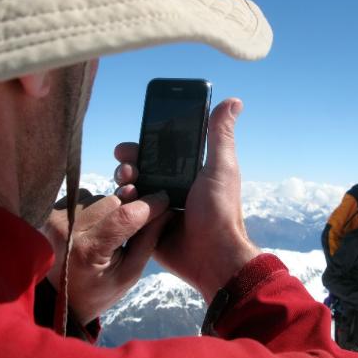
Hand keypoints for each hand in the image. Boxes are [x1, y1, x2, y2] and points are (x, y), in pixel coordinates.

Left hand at [41, 191, 171, 323]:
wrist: (58, 299)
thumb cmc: (98, 291)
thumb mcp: (129, 273)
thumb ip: (148, 239)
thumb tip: (166, 209)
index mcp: (89, 250)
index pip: (126, 216)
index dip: (150, 204)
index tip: (164, 199)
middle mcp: (68, 229)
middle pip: (113, 201)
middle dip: (128, 210)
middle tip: (127, 231)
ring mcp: (56, 218)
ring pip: (99, 197)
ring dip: (110, 210)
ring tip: (106, 235)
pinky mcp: (50, 213)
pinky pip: (83, 197)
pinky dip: (93, 208)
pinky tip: (91, 228)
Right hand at [114, 98, 260, 302]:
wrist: (213, 257)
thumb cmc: (220, 211)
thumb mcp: (220, 168)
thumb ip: (220, 135)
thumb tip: (234, 100)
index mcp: (188, 173)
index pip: (159, 153)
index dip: (142, 146)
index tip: (129, 146)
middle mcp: (172, 189)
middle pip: (141, 170)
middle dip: (128, 165)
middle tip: (126, 167)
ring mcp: (158, 210)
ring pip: (132, 191)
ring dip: (124, 185)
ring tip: (127, 187)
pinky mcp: (149, 230)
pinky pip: (130, 215)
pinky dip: (124, 208)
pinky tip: (124, 205)